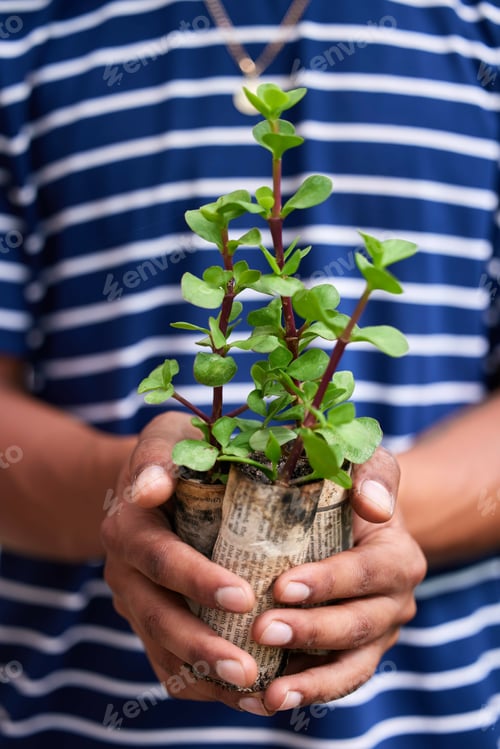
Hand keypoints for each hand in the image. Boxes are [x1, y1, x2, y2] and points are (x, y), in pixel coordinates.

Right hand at [101, 418, 425, 711]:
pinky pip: (170, 662)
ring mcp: (137, 598)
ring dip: (206, 675)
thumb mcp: (171, 434)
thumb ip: (163, 452)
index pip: (158, 556)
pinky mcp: (153, 619)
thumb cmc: (179, 448)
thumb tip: (152, 487)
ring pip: (163, 649)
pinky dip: (204, 683)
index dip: (195, 579)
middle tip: (248, 668)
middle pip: (156, 615)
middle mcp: (125, 567)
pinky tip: (247, 693)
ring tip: (255, 692)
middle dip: (201, 645)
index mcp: (131, 521)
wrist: (157, 477)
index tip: (243, 595)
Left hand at [247, 447, 426, 713]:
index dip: (328, 583)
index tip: (282, 586)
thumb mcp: (366, 465)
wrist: (353, 520)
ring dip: (310, 681)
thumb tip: (373, 504)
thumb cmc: (350, 486)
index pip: (366, 573)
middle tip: (261, 630)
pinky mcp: (352, 656)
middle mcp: (394, 602)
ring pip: (350, 667)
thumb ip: (374, 475)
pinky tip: (265, 699)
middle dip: (310, 631)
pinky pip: (333, 682)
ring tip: (269, 694)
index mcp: (398, 558)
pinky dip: (303, 693)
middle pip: (357, 625)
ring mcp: (375, 635)